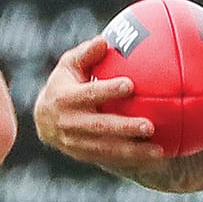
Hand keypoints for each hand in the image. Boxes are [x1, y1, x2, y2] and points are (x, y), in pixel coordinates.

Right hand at [34, 36, 168, 171]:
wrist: (43, 121)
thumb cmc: (63, 84)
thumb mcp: (68, 66)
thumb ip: (85, 53)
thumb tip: (104, 41)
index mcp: (64, 98)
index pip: (88, 94)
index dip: (107, 90)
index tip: (130, 85)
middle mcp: (69, 123)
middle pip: (99, 127)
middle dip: (124, 128)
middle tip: (150, 126)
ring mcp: (75, 143)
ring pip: (106, 149)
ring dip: (132, 151)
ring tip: (158, 150)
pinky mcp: (84, 156)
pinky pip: (109, 159)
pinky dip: (131, 160)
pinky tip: (154, 158)